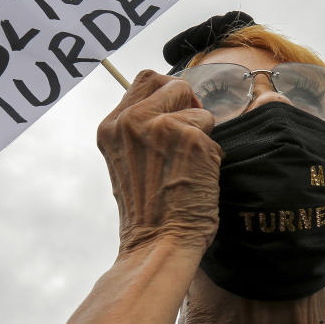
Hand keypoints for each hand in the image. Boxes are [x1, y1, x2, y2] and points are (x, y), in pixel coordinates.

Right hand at [97, 70, 221, 254]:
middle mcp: (131, 122)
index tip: (176, 113)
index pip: (145, 79)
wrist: (157, 244)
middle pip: (173, 83)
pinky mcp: (189, 138)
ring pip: (197, 108)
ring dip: (201, 134)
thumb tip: (173, 103)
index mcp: (111, 127)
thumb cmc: (148, 211)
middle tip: (189, 135)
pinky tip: (198, 177)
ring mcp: (159, 128)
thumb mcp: (126, 161)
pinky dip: (212, 153)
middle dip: (188, 104)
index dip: (167, 91)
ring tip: (188, 165)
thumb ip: (140, 130)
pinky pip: (212, 132)